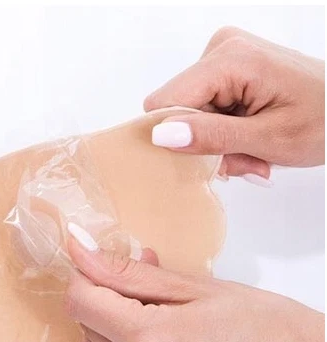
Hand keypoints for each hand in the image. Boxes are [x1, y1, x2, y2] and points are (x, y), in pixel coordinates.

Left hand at [64, 224, 324, 341]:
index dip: (86, 276)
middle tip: (144, 288)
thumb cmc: (261, 323)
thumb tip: (82, 251)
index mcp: (154, 341)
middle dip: (104, 300)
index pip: (81, 302)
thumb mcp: (193, 286)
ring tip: (157, 315)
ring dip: (112, 328)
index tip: (100, 263)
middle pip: (86, 327)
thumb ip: (128, 273)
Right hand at [145, 26, 324, 184]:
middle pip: (178, 110)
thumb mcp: (271, 139)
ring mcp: (224, 55)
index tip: (214, 160)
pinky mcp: (227, 67)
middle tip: (245, 161)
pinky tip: (250, 137)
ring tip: (253, 151)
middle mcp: (222, 49)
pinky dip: (224, 131)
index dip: (179, 138)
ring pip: (190, 114)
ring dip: (217, 142)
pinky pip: (203, 107)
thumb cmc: (326, 120)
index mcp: (231, 59)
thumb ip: (213, 137)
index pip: (165, 103)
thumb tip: (162, 135)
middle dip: (206, 143)